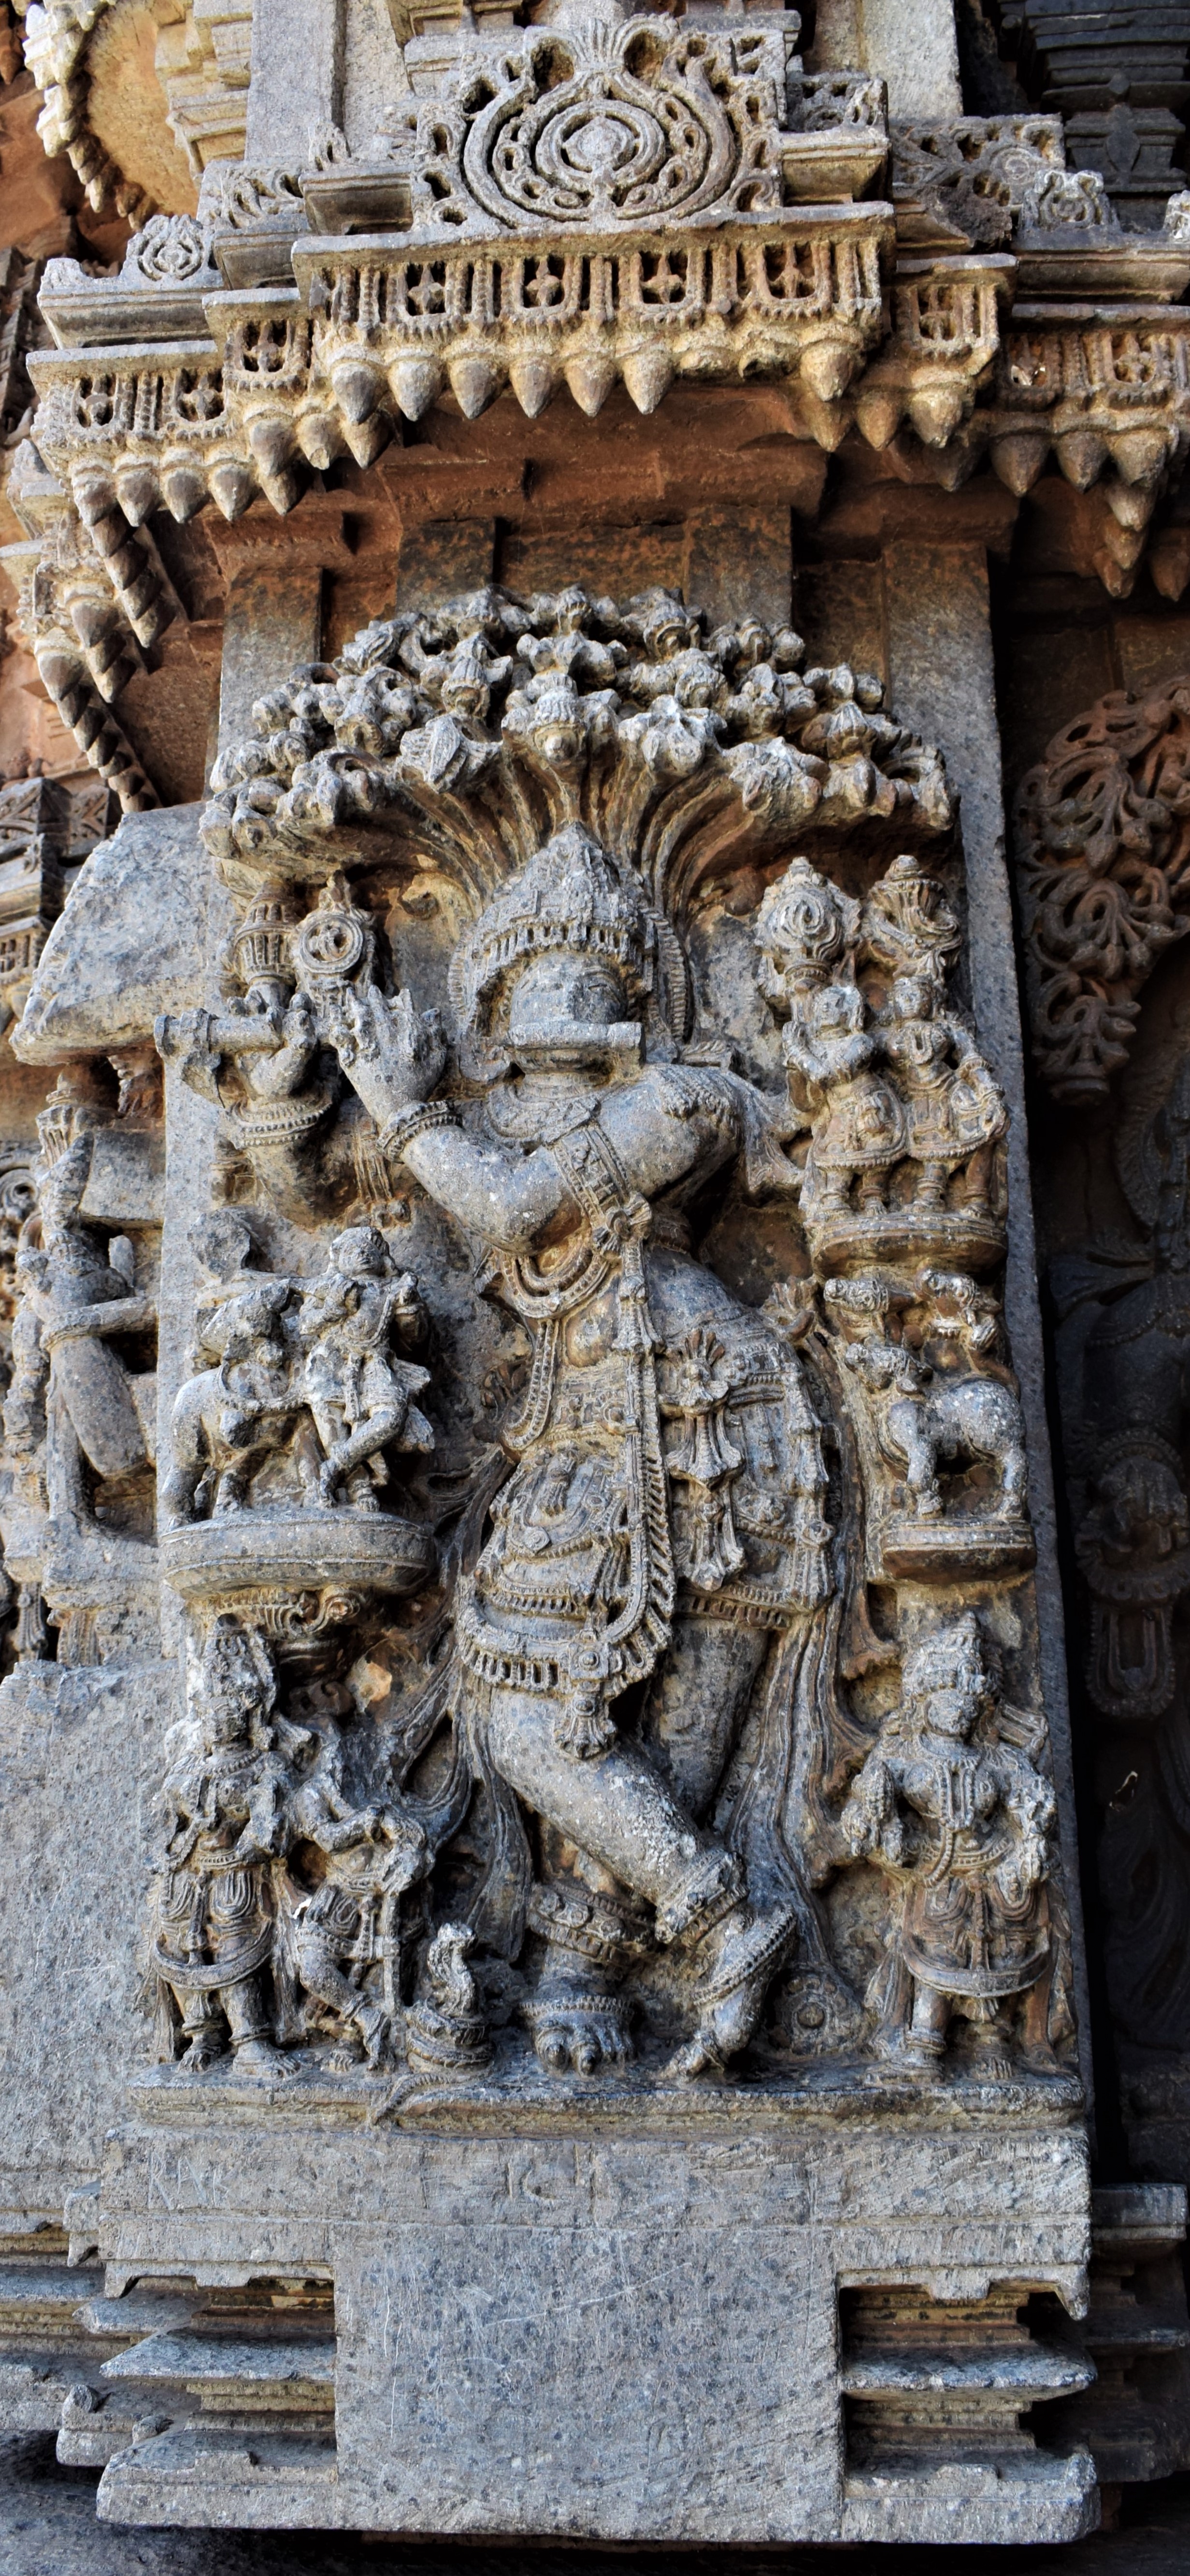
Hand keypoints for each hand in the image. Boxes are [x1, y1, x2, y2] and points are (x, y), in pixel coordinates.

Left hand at [322, 984, 446, 1125]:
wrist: (401, 1111)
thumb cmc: (421, 1087)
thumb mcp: (437, 1061)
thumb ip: (436, 1035)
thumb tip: (433, 1012)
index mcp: (408, 1036)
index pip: (406, 1010)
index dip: (404, 999)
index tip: (402, 993)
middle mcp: (387, 1038)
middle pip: (380, 1010)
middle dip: (375, 998)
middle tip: (372, 990)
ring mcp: (369, 1048)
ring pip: (359, 1020)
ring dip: (354, 1005)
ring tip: (350, 995)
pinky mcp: (354, 1061)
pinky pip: (342, 1038)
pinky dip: (338, 1025)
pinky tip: (335, 1016)